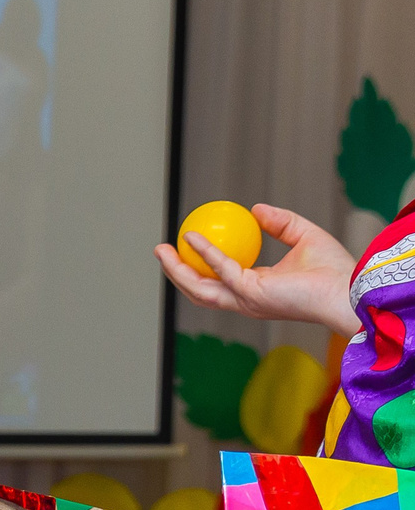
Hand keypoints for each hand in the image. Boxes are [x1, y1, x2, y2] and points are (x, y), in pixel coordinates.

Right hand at [154, 204, 358, 335]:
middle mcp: (245, 299)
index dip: (200, 265)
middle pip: (199, 289)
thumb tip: (256, 209)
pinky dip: (206, 253)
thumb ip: (280, 223)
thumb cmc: (333, 270)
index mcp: (256, 289)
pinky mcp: (250, 294)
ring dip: (177, 269)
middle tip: (162, 250)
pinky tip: (193, 238)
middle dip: (176, 272)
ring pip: (199, 287)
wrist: (347, 290)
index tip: (187, 246)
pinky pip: (222, 269)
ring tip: (162, 249)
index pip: (220, 280)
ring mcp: (245, 300)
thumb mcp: (304, 235)